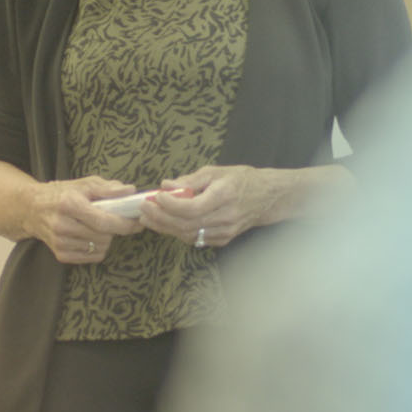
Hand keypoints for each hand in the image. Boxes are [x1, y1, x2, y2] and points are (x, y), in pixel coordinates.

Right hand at [27, 176, 144, 263]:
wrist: (32, 208)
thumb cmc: (62, 193)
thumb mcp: (84, 184)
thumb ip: (108, 188)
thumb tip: (130, 191)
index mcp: (69, 205)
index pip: (103, 222)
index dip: (124, 224)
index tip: (138, 222)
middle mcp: (62, 225)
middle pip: (104, 236)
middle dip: (115, 229)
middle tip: (116, 220)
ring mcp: (60, 242)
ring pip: (100, 248)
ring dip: (107, 238)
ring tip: (98, 226)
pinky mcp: (60, 255)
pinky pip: (92, 257)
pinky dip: (97, 248)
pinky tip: (90, 236)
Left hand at [140, 164, 288, 248]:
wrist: (268, 197)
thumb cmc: (242, 180)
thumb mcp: (216, 171)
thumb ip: (190, 180)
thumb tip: (166, 185)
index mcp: (224, 195)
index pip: (192, 207)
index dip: (171, 205)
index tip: (156, 197)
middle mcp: (225, 216)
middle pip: (186, 224)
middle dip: (161, 218)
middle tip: (143, 210)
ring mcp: (225, 231)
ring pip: (189, 234)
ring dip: (166, 227)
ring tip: (149, 218)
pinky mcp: (223, 239)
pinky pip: (196, 239)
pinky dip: (179, 232)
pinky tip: (167, 224)